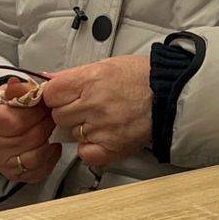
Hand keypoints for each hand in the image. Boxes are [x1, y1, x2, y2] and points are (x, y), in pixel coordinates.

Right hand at [0, 76, 60, 183]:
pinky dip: (51, 156)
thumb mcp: (8, 93)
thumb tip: (22, 85)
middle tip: (51, 115)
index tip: (42, 104)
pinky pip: (40, 170)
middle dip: (46, 123)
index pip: (16, 121)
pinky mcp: (16, 175)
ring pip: (37, 155)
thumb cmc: (5, 110)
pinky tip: (51, 144)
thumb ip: (17, 88)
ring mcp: (4, 163)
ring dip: (50, 139)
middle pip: (31, 137)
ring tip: (51, 128)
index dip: (35, 112)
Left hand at [42, 56, 152, 171]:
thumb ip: (73, 75)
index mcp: (90, 80)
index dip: (56, 95)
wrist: (171, 93)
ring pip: (72, 134)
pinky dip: (91, 148)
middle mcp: (94, 104)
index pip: (50, 93)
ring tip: (102, 118)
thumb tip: (47, 78)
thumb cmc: (141, 77)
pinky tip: (102, 136)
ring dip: (82, 128)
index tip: (63, 96)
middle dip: (69, 111)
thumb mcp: (105, 66)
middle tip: (87, 106)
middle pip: (58, 115)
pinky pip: (86, 153)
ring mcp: (103, 128)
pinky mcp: (113, 147)